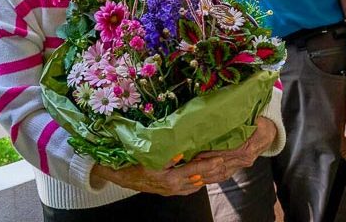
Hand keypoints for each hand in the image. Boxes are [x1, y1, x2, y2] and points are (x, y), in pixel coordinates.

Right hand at [91, 153, 226, 195]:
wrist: (120, 176)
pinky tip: (200, 178)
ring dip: (206, 178)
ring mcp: (171, 191)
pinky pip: (187, 189)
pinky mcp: (168, 191)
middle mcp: (173, 187)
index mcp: (170, 178)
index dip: (208, 164)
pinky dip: (196, 183)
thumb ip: (166, 156)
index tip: (220, 159)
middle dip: (212, 172)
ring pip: (194, 186)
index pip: (194, 170)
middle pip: (198, 180)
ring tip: (218, 170)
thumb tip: (181, 152)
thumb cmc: (133, 164)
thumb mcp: (149, 157)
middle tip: (225, 163)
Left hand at [194, 116, 276, 181]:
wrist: (269, 132)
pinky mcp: (239, 167)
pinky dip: (213, 177)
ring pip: (222, 173)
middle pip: (222, 165)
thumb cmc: (258, 121)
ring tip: (191, 173)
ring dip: (207, 174)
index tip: (197, 154)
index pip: (226, 152)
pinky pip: (225, 175)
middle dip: (204, 166)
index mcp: (247, 146)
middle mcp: (245, 158)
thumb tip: (223, 111)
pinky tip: (202, 177)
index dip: (211, 154)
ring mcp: (242, 164)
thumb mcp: (252, 116)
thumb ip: (238, 116)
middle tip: (188, 165)